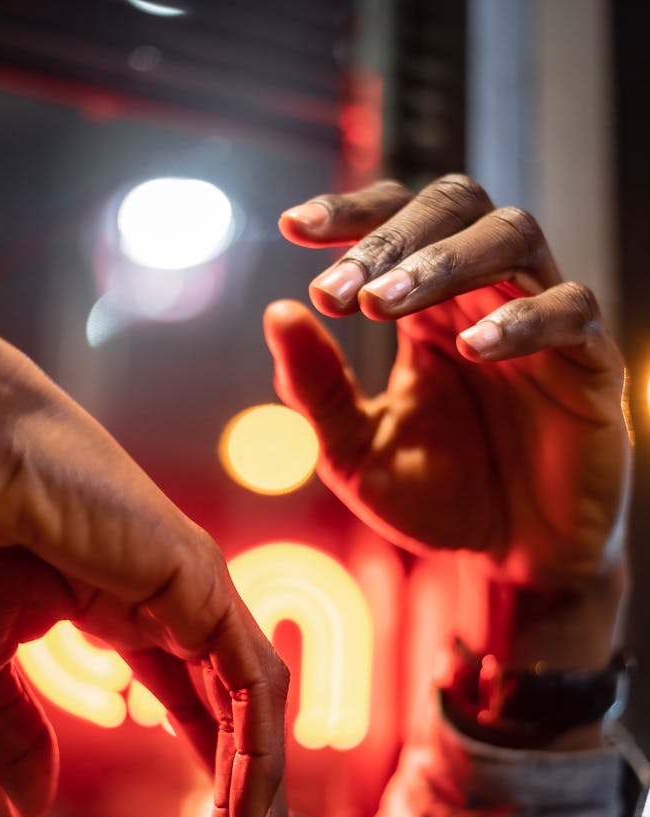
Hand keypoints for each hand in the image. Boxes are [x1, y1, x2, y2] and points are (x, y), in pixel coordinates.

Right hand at [0, 308, 290, 816]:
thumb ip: (16, 736)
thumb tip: (35, 808)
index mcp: (133, 619)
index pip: (196, 716)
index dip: (214, 789)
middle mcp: (180, 606)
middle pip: (237, 722)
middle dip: (253, 809)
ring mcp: (198, 589)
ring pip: (255, 710)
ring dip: (258, 798)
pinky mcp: (202, 579)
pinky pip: (250, 682)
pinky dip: (254, 752)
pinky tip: (248, 814)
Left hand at [265, 175, 630, 670]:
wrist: (509, 561)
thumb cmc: (434, 501)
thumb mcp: (355, 452)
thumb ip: (316, 389)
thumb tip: (277, 311)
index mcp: (426, 309)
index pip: (396, 222)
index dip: (350, 214)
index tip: (293, 228)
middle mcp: (485, 297)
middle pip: (453, 205)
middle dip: (388, 239)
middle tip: (336, 291)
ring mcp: (542, 321)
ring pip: (512, 236)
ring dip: (442, 263)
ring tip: (382, 308)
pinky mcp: (588, 362)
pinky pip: (569, 311)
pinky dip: (521, 319)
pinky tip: (471, 349)